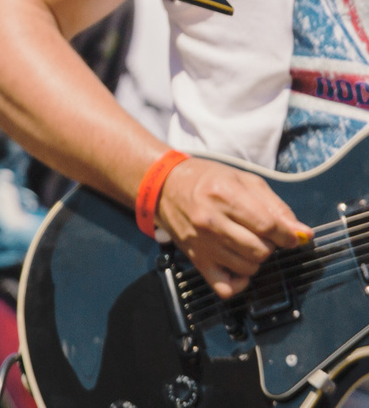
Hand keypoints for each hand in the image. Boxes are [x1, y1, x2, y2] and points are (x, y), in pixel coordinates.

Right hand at [159, 156, 311, 297]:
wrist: (163, 186)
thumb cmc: (206, 180)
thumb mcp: (243, 180)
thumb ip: (276, 207)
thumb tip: (303, 234)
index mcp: (223, 195)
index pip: (269, 227)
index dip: (287, 235)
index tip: (289, 235)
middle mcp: (210, 221)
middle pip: (261, 250)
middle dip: (270, 245)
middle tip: (261, 235)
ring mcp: (202, 243)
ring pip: (248, 268)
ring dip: (255, 259)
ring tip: (246, 244)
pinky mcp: (196, 260)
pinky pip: (226, 288)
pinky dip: (239, 283)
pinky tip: (238, 267)